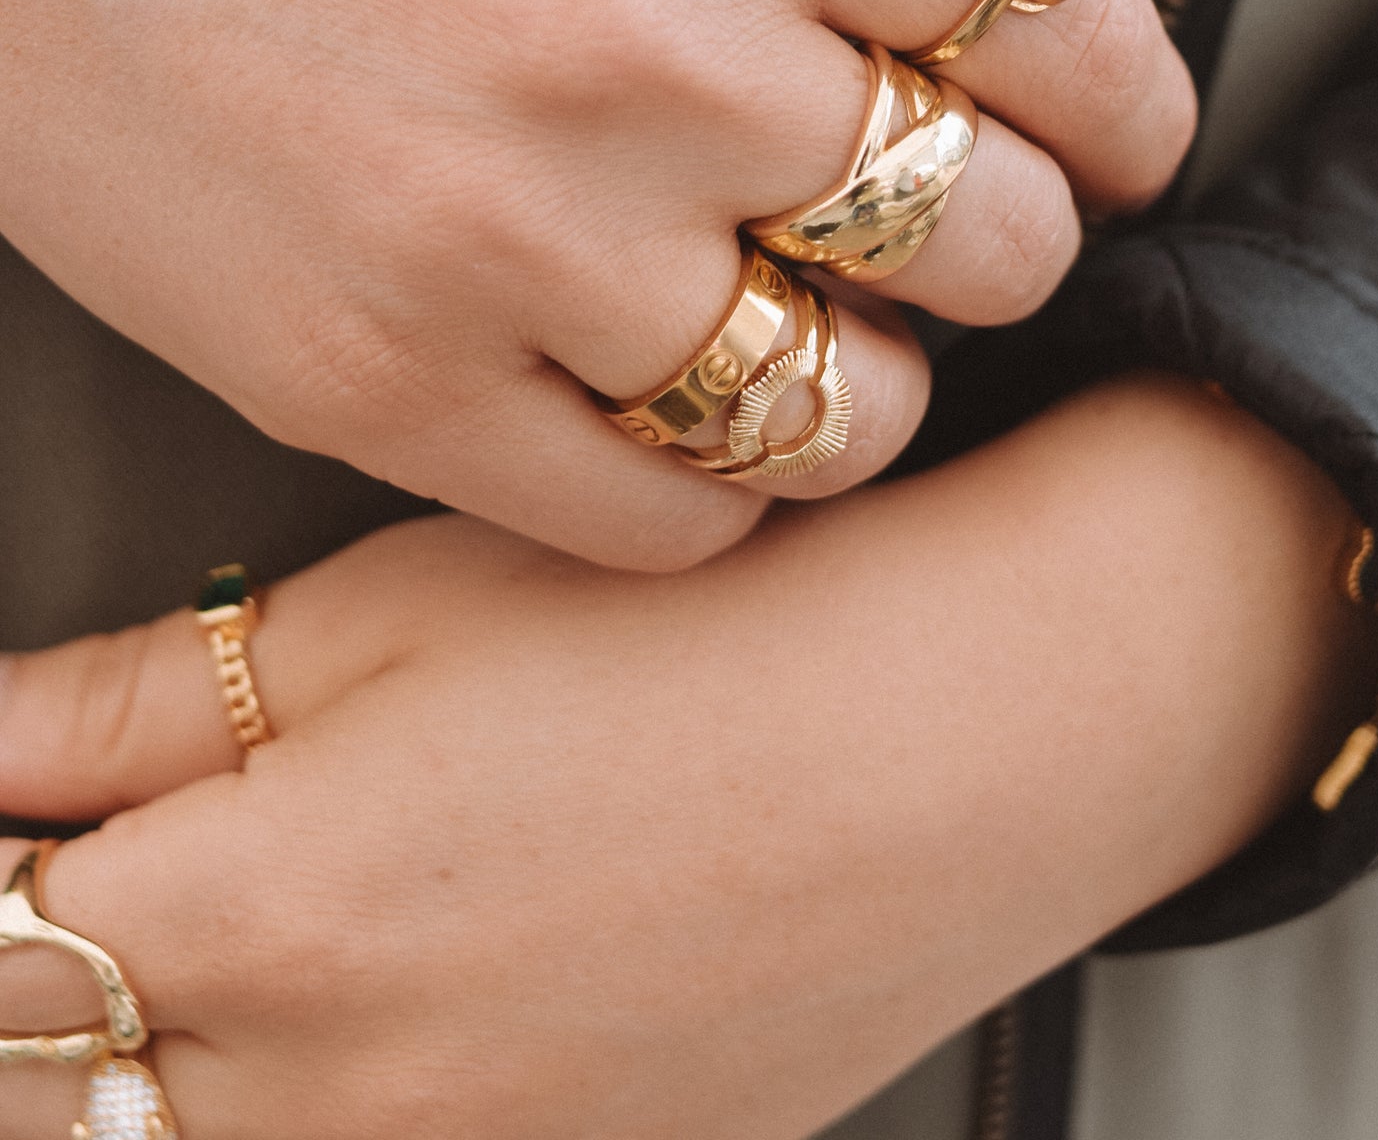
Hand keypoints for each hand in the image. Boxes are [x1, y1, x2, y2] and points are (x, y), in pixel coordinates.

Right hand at [0, 0, 1192, 565]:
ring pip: (852, 407)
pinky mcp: (381, 381)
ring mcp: (509, 233)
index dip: (1130, 96)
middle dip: (1005, 231)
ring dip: (874, 376)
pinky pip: (670, 512)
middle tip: (937, 211)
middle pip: (998, 234)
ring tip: (809, 313)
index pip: (1067, 21)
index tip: (1114, 130)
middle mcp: (643, 42)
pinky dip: (720, 474)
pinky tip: (678, 388)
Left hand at [0, 379, 1371, 1139]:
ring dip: (163, 1052)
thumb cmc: (704, 641)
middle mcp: (341, 1105)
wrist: (966, 743)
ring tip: (273, 910)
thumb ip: (139, 700)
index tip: (31, 820)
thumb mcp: (398, 606)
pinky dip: (314, 1100)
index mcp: (270, 923)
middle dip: (54, 974)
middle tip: (141, 850)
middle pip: (64, 1088)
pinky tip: (391, 985)